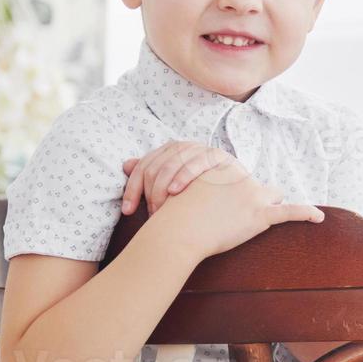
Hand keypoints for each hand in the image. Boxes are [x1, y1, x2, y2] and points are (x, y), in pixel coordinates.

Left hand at [122, 141, 238, 215]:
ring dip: (162, 187)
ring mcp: (201, 149)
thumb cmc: (202, 197)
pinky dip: (184, 175)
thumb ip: (152, 175)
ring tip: (160, 208)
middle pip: (154, 165)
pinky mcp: (218, 155)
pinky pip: (196, 161)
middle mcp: (184, 147)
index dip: (132, 188)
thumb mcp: (174, 188)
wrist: (237, 199)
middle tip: (151, 215)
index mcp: (171, 151)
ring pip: (171, 162)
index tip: (128, 211)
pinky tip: (175, 191)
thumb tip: (125, 164)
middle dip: (148, 192)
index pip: (144, 166)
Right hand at [150, 156, 323, 260]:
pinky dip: (305, 213)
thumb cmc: (163, 209)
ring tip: (291, 205)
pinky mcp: (260, 216)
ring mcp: (251, 194)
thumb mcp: (158, 182)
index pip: (225, 169)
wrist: (175, 228)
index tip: (220, 192)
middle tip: (243, 203)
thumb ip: (148, 171)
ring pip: (270, 193)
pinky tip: (320, 217)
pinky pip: (288, 212)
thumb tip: (125, 163)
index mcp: (217, 166)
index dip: (223, 183)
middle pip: (250, 181)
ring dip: (276, 199)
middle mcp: (238, 175)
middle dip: (250, 191)